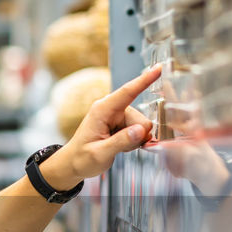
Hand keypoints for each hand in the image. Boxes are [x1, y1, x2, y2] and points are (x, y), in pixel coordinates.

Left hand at [40, 66, 160, 188]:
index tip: (158, 68)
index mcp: (102, 110)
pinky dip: (133, 140)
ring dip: (134, 140)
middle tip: (119, 147)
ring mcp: (118, 116)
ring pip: (142, 127)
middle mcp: (111, 109)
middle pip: (141, 120)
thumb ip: (120, 142)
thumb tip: (140, 131)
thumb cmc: (81, 158)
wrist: (73, 163)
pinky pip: (139, 131)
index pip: (128, 92)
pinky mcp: (122, 123)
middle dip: (136, 136)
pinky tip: (120, 145)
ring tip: (116, 146)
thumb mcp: (100, 153)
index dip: (145, 80)